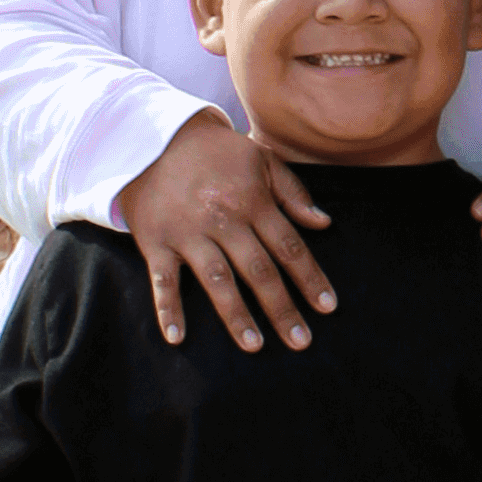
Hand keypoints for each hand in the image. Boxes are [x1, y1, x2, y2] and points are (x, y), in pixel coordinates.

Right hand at [117, 108, 331, 351]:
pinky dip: (168, 309)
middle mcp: (223, 220)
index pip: (288, 247)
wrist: (153, 136)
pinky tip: (177, 337)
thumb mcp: (261, 158)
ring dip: (236, 315)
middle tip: (301, 341)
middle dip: (281, 307)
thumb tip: (323, 224)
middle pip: (259, 271)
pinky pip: (163, 280)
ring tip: (254, 345)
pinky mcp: (156, 241)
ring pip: (217, 280)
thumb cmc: (216, 152)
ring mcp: (188, 233)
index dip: (310, 278)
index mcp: (252, 201)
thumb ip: (294, 192)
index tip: (327, 307)